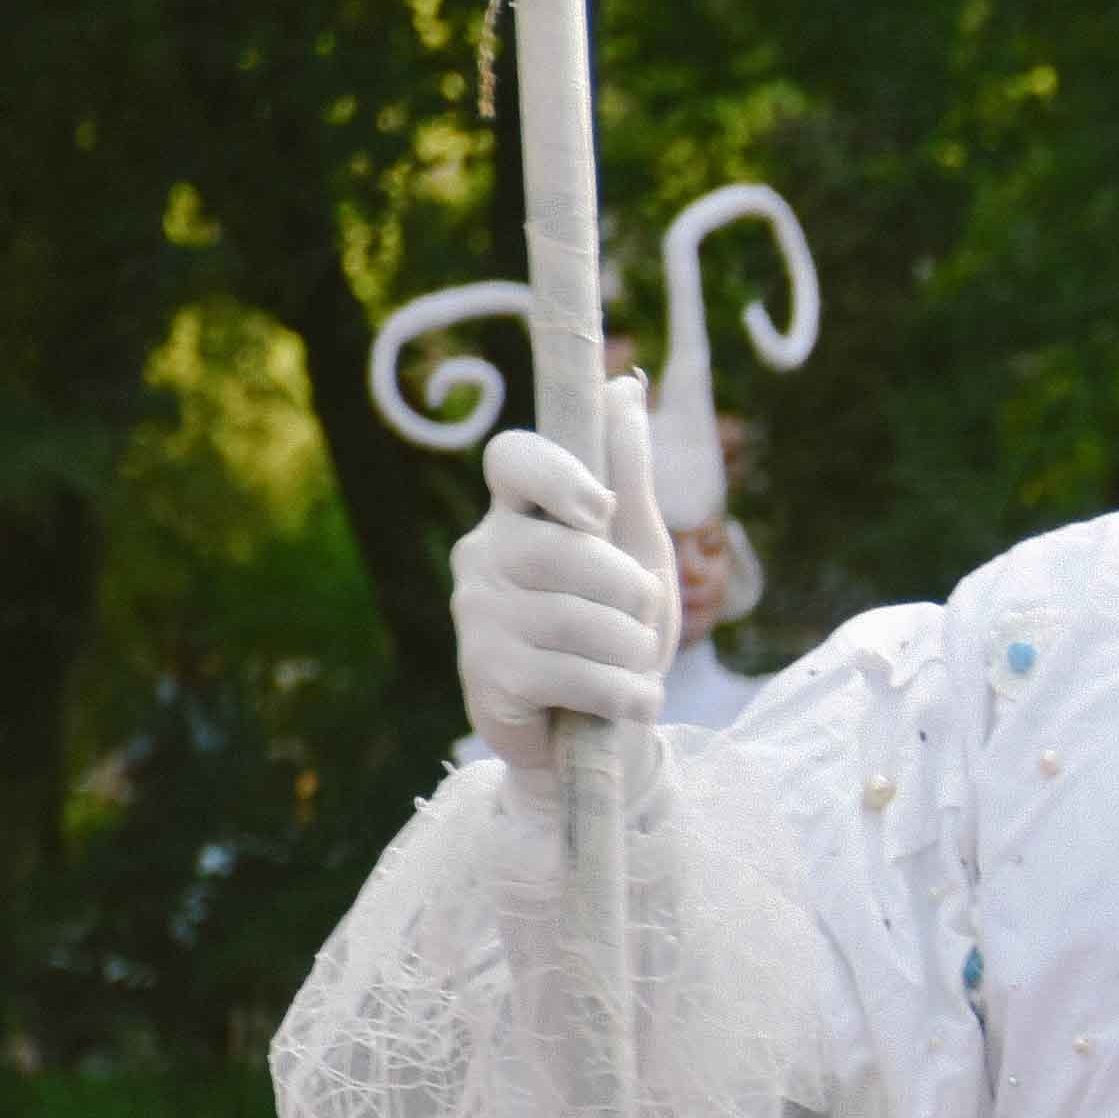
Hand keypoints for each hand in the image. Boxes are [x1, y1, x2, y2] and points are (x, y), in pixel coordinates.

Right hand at [455, 380, 676, 773]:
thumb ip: (629, 472)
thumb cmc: (618, 629)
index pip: (512, 460)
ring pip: (577, 618)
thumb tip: (624, 384)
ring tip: (636, 665)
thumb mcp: (637, 547)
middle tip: (642, 618)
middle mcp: (484, 554)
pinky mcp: (484, 676)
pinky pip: (574, 674)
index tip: (601, 510)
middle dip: (629, 591)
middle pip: (565, 550)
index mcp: (518, 513)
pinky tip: (631, 701)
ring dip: (633, 649)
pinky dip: (623, 693)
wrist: (600, 733)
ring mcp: (476, 615)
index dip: (556, 474)